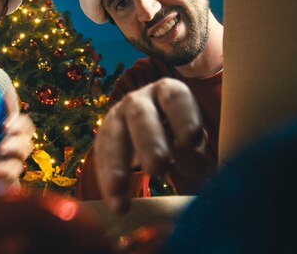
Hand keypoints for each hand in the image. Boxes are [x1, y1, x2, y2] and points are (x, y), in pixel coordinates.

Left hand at [0, 89, 33, 202]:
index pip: (8, 115)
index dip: (11, 103)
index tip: (4, 97)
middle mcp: (4, 148)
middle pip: (26, 130)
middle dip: (19, 124)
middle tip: (4, 127)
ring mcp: (8, 164)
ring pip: (25, 149)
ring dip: (15, 145)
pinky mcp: (9, 183)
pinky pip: (14, 173)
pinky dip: (5, 169)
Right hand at [94, 78, 212, 213]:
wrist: (146, 131)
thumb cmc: (178, 135)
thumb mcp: (191, 140)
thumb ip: (195, 152)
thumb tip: (194, 164)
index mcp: (167, 92)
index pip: (175, 98)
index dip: (183, 117)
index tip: (191, 140)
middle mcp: (139, 100)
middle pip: (141, 115)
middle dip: (148, 140)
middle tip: (157, 167)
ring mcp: (117, 117)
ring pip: (114, 136)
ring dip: (117, 163)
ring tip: (120, 189)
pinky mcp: (103, 138)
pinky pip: (101, 158)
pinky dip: (107, 182)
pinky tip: (116, 203)